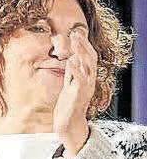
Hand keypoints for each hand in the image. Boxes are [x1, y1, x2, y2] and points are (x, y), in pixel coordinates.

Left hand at [54, 29, 96, 157]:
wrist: (68, 124)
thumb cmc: (69, 105)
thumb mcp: (69, 86)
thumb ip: (71, 73)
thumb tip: (71, 58)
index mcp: (87, 79)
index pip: (89, 59)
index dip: (84, 46)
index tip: (77, 34)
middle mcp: (89, 82)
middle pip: (90, 60)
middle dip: (84, 46)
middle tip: (76, 34)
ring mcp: (85, 89)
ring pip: (88, 67)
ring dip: (81, 54)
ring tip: (75, 42)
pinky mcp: (78, 96)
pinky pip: (80, 80)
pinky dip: (76, 70)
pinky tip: (71, 61)